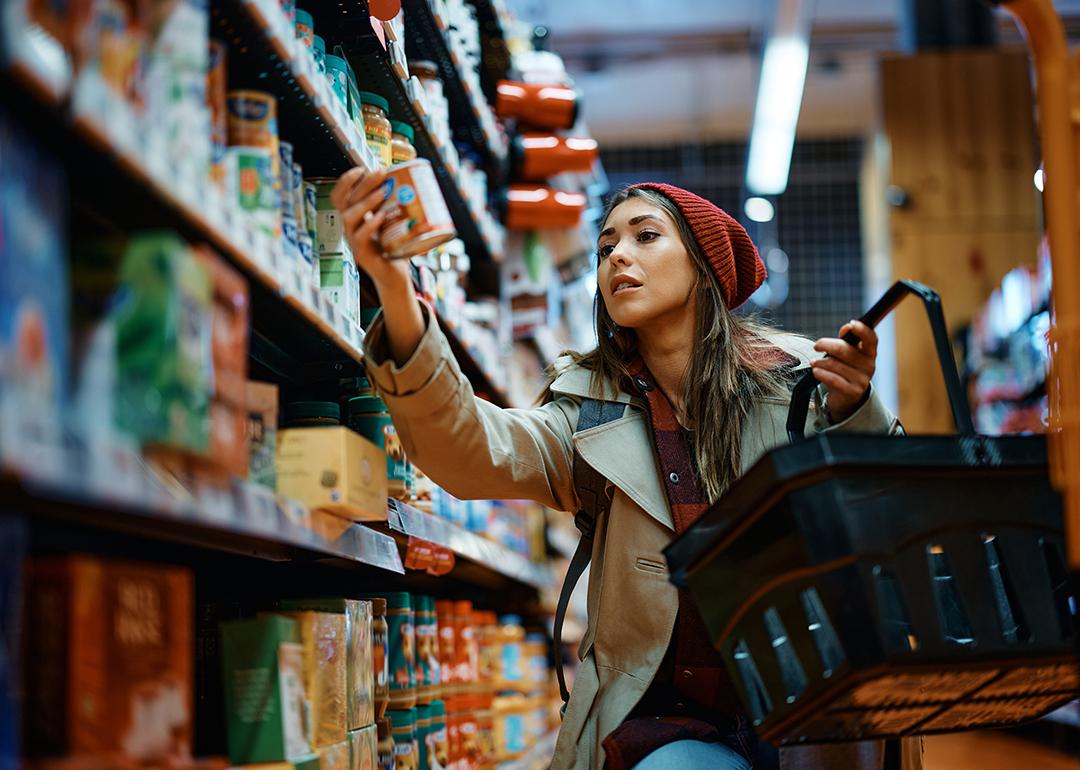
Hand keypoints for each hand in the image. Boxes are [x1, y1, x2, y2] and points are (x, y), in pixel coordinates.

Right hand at [330, 166, 410, 296]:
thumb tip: (414, 179)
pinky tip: (381, 217)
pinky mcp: (361, 254)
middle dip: (363, 185)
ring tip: (382, 193)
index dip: (347, 180)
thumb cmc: (394, 246)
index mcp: (355, 217)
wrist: (395, 275)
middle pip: (347, 201)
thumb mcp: (393, 222)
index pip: (341, 195)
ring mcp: (353, 241)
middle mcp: (350, 227)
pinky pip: (359, 237)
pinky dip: (370, 225)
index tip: (363, 168)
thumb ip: (396, 204)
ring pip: (349, 217)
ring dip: (365, 202)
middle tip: (380, 174)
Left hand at [811, 320, 877, 422]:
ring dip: (819, 362)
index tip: (850, 324)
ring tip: (814, 363)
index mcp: (870, 353)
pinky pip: (832, 379)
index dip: (862, 330)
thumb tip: (846, 329)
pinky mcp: (852, 392)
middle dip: (826, 345)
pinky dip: (820, 373)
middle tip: (817, 346)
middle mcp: (869, 366)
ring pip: (834, 364)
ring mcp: (862, 380)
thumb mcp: (848, 354)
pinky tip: (816, 371)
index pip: (871, 338)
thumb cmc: (845, 369)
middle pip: (843, 349)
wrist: (847, 397)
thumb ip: (847, 341)